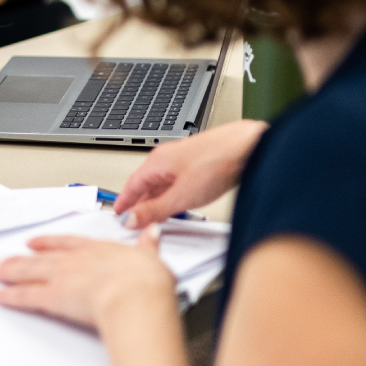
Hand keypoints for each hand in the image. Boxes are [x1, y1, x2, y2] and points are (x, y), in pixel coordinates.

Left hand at [0, 229, 175, 330]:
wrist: (134, 296)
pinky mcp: (54, 297)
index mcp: (99, 251)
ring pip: (30, 272)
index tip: (39, 242)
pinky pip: (26, 296)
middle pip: (44, 257)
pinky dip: (10, 296)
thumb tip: (152, 233)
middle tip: (7, 259)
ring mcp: (63, 277)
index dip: (52, 242)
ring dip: (12, 272)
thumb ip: (148, 247)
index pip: (70, 243)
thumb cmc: (144, 282)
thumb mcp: (151, 259)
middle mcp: (77, 261)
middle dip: (24, 258)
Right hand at [113, 119, 267, 228]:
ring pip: (162, 183)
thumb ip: (154, 210)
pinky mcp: (198, 163)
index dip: (123, 202)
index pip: (131, 185)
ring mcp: (183, 159)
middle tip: (133, 219)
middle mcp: (167, 158)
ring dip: (156, 200)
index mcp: (156, 162)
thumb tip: (131, 219)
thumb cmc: (217, 162)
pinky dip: (171, 194)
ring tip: (154, 215)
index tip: (117, 214)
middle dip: (138, 203)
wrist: (249, 146)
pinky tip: (178, 202)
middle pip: (145, 184)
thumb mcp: (181, 196)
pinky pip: (176, 181)